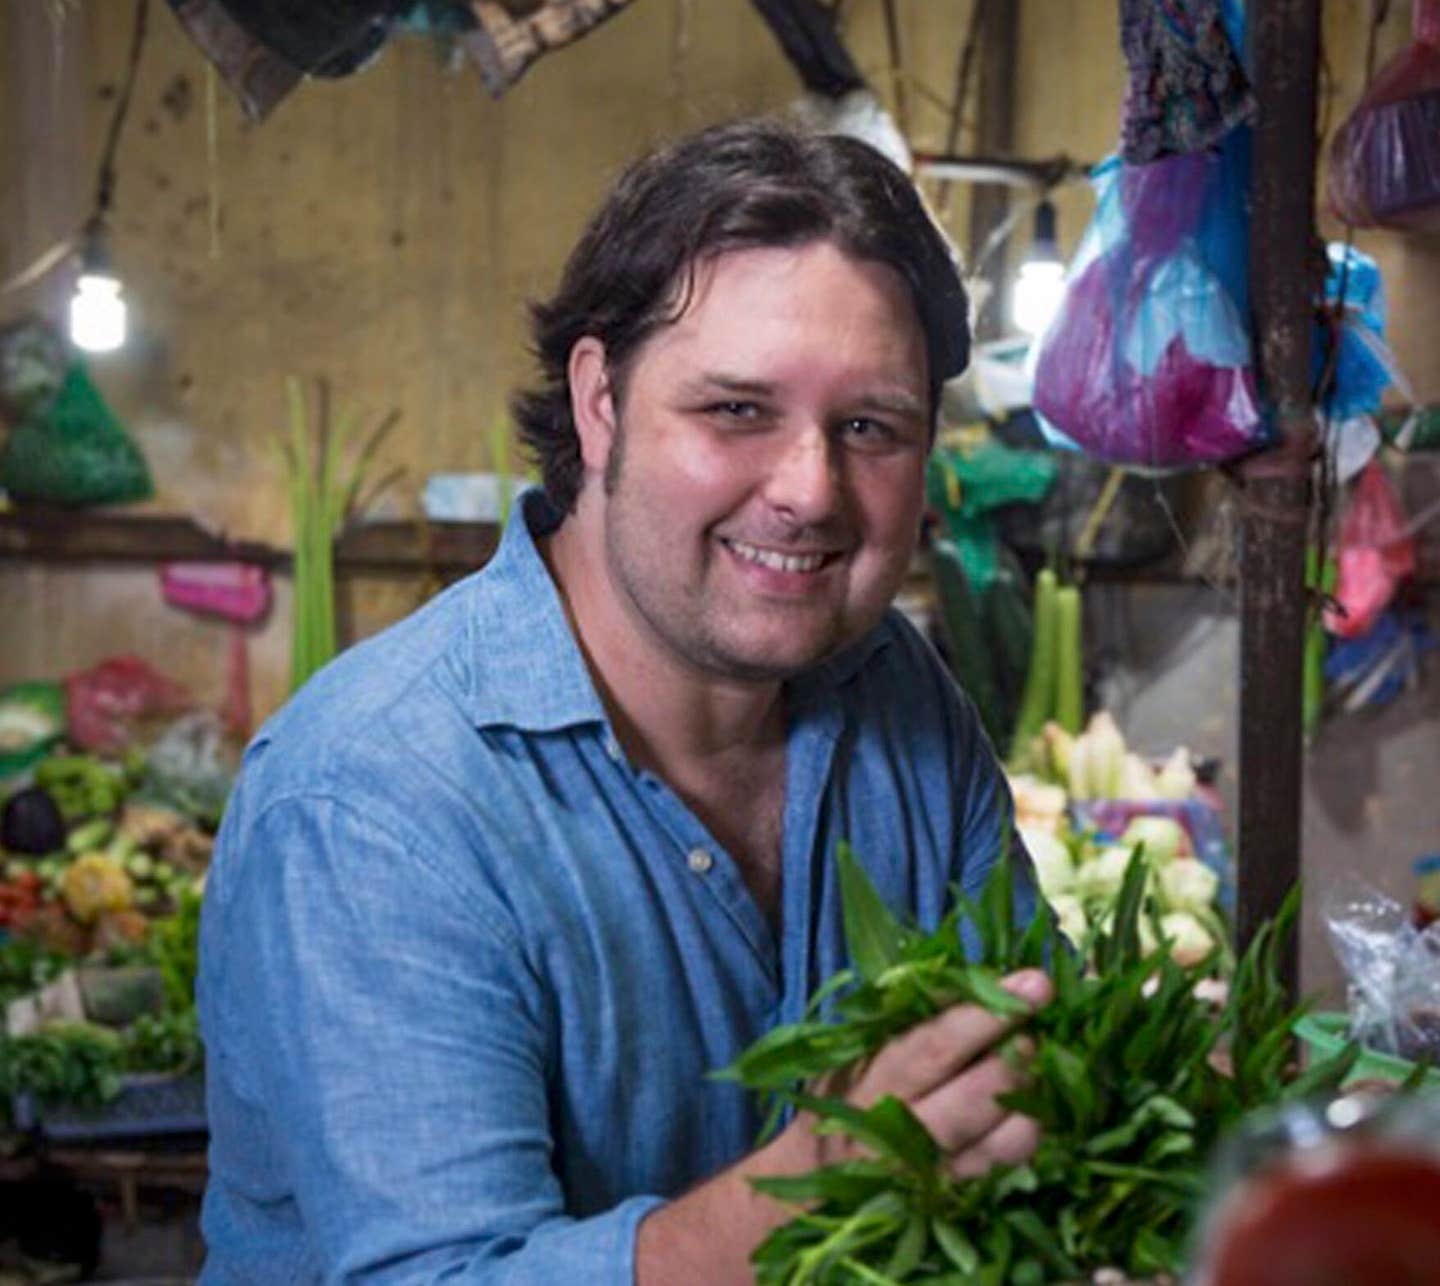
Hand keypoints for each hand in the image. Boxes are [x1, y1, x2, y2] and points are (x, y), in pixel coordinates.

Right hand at [792, 968, 1052, 1179]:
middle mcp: (901, 1134)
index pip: (934, 1047)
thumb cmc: (848, 1088)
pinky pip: (1007, 1168)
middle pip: (971, 1100)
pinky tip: (1031, 1104)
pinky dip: (1027, 1132)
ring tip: (1034, 1066)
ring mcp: (935, 1174)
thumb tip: (978, 976)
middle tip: (1034, 1031)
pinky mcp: (958, 1195)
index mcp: (872, 1083)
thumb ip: (907, 1015)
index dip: (985, 1016)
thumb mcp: (857, 1046)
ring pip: (1000, 1144)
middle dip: (1014, 1059)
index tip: (1030, 985)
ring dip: (1029, 1099)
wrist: (816, 1175)